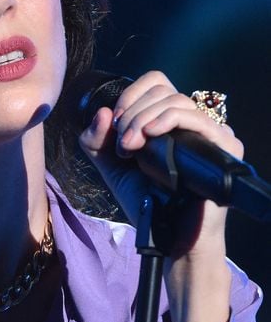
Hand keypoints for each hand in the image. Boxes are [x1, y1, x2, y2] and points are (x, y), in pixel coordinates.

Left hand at [78, 71, 242, 321]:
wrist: (171, 237)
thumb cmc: (149, 202)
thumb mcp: (112, 168)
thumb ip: (97, 142)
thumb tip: (102, 113)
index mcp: (169, 121)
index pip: (156, 83)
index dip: (130, 95)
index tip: (114, 124)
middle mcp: (193, 121)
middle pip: (163, 90)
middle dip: (132, 114)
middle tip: (122, 144)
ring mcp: (211, 132)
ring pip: (177, 101)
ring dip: (143, 119)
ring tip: (130, 147)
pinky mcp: (225, 145)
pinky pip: (198, 119)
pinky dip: (168, 121)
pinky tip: (150, 137)